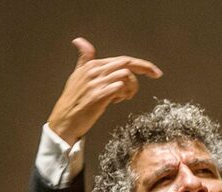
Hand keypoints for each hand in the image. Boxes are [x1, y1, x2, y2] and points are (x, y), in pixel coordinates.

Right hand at [47, 37, 162, 144]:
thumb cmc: (73, 100)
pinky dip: (124, 94)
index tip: (155, 71)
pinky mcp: (98, 95)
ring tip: (124, 97)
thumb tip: (79, 40)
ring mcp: (96, 83)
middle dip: (145, 68)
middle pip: (127, 64)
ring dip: (132, 87)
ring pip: (126, 75)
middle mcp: (95, 71)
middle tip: (156, 75)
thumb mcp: (77, 75)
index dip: (141, 64)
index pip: (122, 60)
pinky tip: (117, 100)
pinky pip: (120, 87)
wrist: (65, 120)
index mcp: (92, 65)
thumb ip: (84, 59)